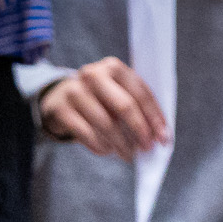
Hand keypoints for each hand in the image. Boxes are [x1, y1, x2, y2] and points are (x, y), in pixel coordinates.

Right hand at [40, 57, 170, 159]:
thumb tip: (157, 134)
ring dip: (120, 144)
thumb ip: (135, 105)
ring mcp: (75, 91)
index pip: (140, 92)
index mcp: (113, 67)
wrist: (59, 97)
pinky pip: (87, 134)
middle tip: (146, 148)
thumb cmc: (98, 98)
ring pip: (105, 124)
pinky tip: (107, 150)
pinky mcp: (61, 110)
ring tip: (127, 154)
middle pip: (124, 106)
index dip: (154, 117)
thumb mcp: (116, 92)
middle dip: (139, 130)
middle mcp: (93, 75)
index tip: (163, 137)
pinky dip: (100, 147)